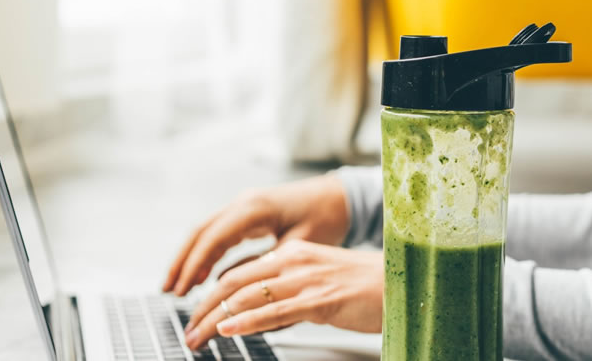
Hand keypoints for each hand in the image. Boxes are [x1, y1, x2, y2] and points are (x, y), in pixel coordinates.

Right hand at [162, 174, 349, 296]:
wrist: (340, 196)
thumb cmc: (327, 217)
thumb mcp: (300, 244)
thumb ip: (269, 263)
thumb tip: (242, 287)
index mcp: (255, 208)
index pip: (214, 238)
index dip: (194, 265)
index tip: (183, 289)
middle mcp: (244, 202)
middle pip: (201, 232)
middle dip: (182, 262)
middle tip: (167, 291)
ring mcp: (244, 205)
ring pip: (206, 232)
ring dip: (189, 258)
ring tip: (177, 288)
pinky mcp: (247, 213)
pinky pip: (219, 233)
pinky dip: (206, 254)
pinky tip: (200, 276)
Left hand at [183, 239, 383, 349]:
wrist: (403, 283)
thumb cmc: (367, 286)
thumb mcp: (320, 281)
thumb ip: (289, 291)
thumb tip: (258, 312)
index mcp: (294, 254)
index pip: (239, 272)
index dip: (210, 295)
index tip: (195, 315)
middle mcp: (296, 261)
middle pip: (233, 283)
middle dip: (203, 308)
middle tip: (187, 330)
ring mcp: (306, 280)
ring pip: (246, 298)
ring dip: (214, 320)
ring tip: (197, 337)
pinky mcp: (319, 300)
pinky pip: (274, 311)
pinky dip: (245, 322)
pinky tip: (228, 330)